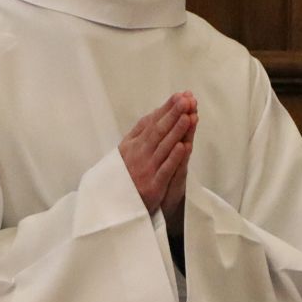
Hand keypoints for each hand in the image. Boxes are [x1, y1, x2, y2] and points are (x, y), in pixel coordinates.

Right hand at [120, 92, 197, 213]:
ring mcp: (147, 169)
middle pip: (159, 131)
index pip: (152, 122)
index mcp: (134, 144)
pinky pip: (165, 170)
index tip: (180, 95)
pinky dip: (174, 158)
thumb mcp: (125, 150)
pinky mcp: (153, 186)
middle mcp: (140, 154)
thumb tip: (155, 112)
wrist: (113, 206)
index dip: (167, 109)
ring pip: (164, 147)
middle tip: (187, 99)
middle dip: (173, 114)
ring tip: (188, 116)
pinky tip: (183, 146)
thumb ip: (139, 132)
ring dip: (176, 131)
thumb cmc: (123, 176)